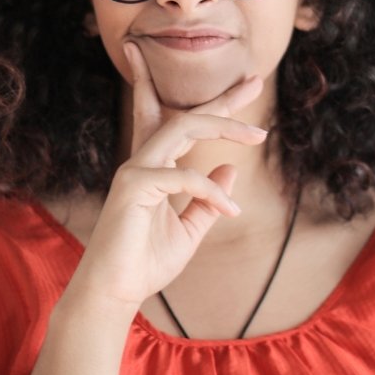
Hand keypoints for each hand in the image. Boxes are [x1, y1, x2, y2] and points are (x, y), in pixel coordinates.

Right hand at [65, 43, 267, 307]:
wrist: (116, 291)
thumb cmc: (146, 262)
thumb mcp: (189, 230)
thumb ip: (207, 200)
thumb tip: (230, 167)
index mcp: (155, 169)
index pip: (182, 126)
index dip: (215, 108)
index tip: (247, 89)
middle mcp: (143, 162)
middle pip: (184, 117)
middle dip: (221, 100)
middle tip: (255, 83)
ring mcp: (135, 171)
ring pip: (182, 128)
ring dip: (223, 126)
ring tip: (258, 136)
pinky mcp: (133, 186)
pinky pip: (183, 176)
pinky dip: (211, 192)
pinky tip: (231, 210)